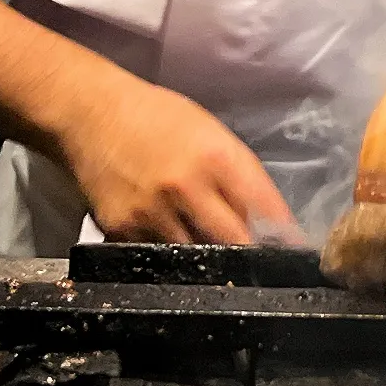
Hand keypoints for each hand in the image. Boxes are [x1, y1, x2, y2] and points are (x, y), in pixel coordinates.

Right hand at [43, 59, 297, 245]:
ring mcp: (152, 214)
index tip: (296, 256)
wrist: (90, 114)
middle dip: (251, 259)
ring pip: (196, 260)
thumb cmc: (157, 117)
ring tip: (216, 262)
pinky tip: (171, 247)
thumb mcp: (209, 132)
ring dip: (211, 264)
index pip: (265, 209)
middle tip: (261, 271)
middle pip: (235, 244)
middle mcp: (186, 187)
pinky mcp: (122, 231)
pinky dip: (169, 258)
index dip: (284, 238)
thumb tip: (268, 223)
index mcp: (216, 157)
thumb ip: (238, 175)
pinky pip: (156, 258)